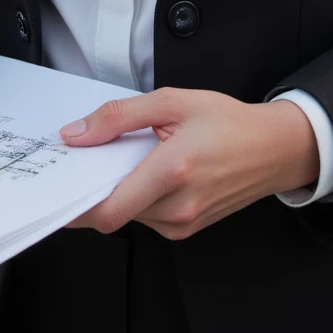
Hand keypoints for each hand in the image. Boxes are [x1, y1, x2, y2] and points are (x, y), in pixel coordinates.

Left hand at [62, 88, 318, 239]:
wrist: (273, 150)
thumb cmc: (228, 123)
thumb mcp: (173, 102)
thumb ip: (120, 116)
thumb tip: (76, 134)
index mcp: (173, 172)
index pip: (108, 210)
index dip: (76, 202)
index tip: (59, 183)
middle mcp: (178, 207)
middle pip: (113, 213)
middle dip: (97, 187)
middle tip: (92, 158)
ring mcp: (183, 224)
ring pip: (129, 216)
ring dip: (120, 191)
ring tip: (135, 158)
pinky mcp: (186, 231)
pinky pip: (146, 218)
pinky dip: (138, 198)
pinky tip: (152, 171)